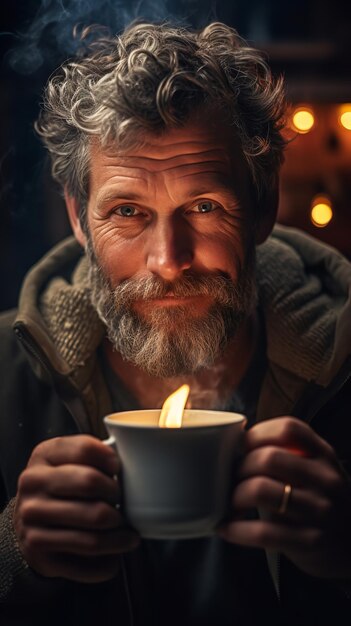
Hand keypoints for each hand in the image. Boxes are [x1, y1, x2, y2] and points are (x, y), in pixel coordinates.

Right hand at [14, 435, 139, 582]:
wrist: (27, 523)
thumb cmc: (61, 488)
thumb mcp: (68, 461)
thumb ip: (93, 457)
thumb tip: (132, 466)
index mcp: (44, 455)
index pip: (85, 448)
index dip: (110, 459)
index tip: (118, 469)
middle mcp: (33, 485)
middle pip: (90, 483)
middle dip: (115, 495)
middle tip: (121, 503)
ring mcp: (32, 522)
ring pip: (92, 532)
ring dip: (119, 536)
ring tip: (129, 535)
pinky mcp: (39, 555)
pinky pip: (87, 564)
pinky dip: (109, 562)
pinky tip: (114, 554)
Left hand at [218, 417, 350, 579]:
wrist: (348, 545)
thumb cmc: (315, 500)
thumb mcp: (312, 471)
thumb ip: (284, 455)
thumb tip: (229, 447)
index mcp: (324, 455)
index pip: (288, 428)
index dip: (257, 433)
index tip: (241, 446)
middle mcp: (325, 479)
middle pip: (268, 458)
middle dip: (240, 467)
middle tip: (231, 478)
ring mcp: (320, 511)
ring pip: (261, 490)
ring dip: (235, 496)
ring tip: (231, 503)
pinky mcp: (310, 541)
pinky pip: (262, 531)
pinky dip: (236, 529)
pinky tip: (226, 528)